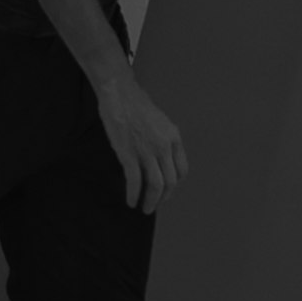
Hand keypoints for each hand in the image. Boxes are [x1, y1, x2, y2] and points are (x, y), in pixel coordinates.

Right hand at [94, 72, 185, 212]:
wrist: (120, 92)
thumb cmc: (135, 104)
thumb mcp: (160, 121)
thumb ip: (163, 139)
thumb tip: (159, 155)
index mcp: (174, 138)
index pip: (181, 171)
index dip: (174, 185)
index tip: (165, 191)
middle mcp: (165, 146)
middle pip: (170, 181)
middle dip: (163, 198)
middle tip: (154, 205)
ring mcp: (147, 150)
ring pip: (156, 185)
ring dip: (151, 201)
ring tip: (145, 208)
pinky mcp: (129, 153)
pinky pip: (134, 180)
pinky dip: (133, 194)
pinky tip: (130, 201)